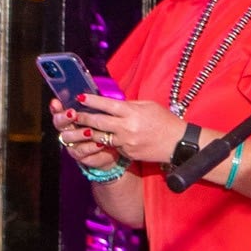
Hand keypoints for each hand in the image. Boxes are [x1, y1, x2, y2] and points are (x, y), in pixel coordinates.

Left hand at [58, 94, 183, 166]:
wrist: (178, 144)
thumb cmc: (165, 122)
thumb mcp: (149, 107)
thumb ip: (130, 105)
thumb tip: (113, 104)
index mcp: (133, 113)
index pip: (107, 105)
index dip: (92, 100)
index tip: (81, 97)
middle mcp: (127, 127)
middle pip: (98, 121)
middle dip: (83, 117)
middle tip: (72, 114)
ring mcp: (126, 142)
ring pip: (101, 136)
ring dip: (89, 132)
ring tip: (80, 128)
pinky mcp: (127, 153)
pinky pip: (113, 146)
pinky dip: (106, 141)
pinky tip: (100, 138)